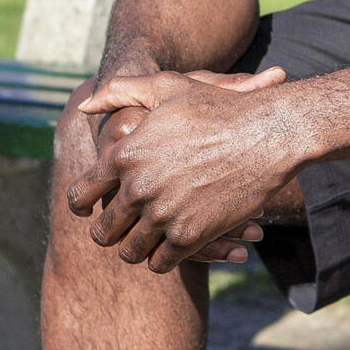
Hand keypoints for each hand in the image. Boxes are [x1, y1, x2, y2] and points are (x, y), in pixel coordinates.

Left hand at [69, 65, 299, 271]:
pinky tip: (173, 247)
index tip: (89, 211)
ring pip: (130, 252)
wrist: (269, 133)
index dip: (81, 206)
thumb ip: (121, 91)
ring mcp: (163, 215)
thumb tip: (85, 106)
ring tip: (147, 241)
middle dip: (110, 233)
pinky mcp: (190, 236)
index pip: (80, 195)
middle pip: (104, 231)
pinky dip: (164, 258)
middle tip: (122, 231)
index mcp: (124, 154)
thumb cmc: (218, 108)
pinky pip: (161, 263)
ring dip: (137, 249)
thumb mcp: (167, 87)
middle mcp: (137, 188)